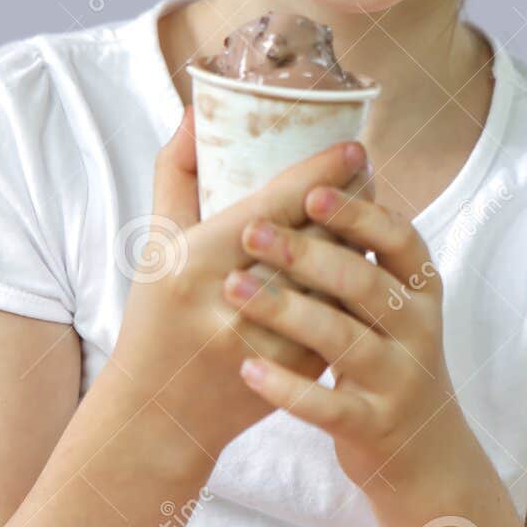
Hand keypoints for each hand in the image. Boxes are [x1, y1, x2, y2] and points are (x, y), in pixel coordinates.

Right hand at [112, 107, 376, 469]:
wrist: (160, 415)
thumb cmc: (157, 315)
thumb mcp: (156, 244)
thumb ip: (177, 173)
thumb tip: (200, 111)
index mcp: (195, 262)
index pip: (275, 206)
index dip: (322, 174)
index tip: (354, 149)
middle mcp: (231, 303)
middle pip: (316, 241)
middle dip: (351, 205)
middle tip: (367, 175)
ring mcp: (269, 343)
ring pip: (337, 282)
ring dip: (360, 245)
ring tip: (370, 214)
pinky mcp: (297, 373)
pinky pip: (341, 319)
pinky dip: (355, 290)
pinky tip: (363, 265)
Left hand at [225, 185, 465, 488]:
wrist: (424, 451)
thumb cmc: (387, 355)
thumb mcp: (392, 302)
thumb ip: (361, 252)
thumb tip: (319, 174)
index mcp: (418, 287)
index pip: (399, 238)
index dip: (358, 214)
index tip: (312, 190)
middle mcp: (417, 328)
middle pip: (364, 283)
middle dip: (307, 253)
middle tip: (251, 231)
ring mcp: (398, 379)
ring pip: (343, 340)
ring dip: (286, 310)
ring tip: (234, 288)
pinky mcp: (375, 424)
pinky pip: (329, 405)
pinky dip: (288, 388)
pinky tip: (248, 370)